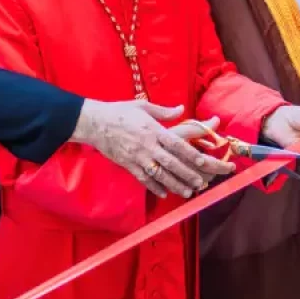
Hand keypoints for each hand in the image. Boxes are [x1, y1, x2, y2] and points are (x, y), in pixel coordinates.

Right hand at [72, 100, 236, 198]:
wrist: (95, 122)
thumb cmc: (120, 112)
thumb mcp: (143, 106)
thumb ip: (164, 111)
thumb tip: (181, 108)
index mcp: (154, 129)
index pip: (177, 144)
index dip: (192, 154)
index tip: (204, 162)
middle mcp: (148, 145)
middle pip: (172, 163)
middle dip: (188, 174)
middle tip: (202, 184)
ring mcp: (137, 157)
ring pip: (160, 174)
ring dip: (175, 184)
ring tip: (188, 192)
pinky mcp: (128, 165)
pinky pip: (143, 178)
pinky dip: (154, 187)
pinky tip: (164, 193)